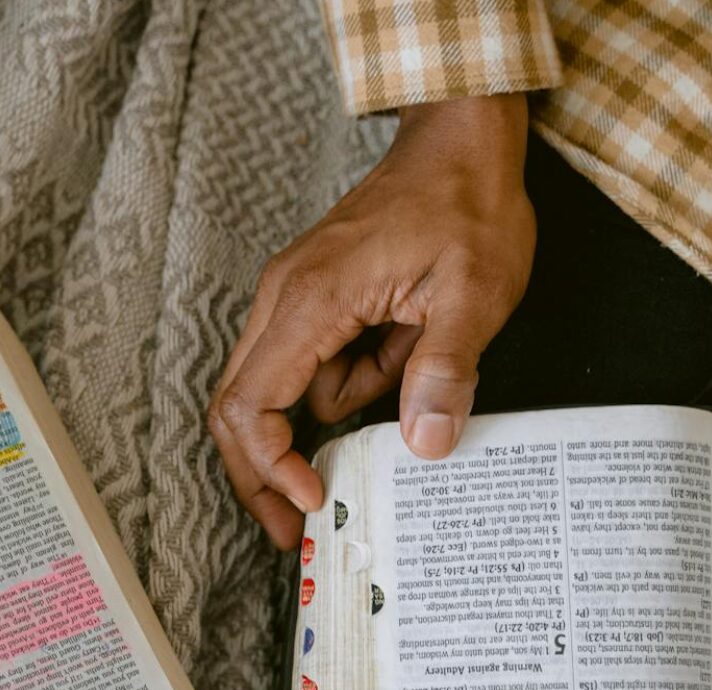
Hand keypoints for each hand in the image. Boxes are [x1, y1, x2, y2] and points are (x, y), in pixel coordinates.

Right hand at [208, 93, 535, 548]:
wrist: (461, 140)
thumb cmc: (467, 203)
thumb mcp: (475, 292)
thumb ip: (444, 369)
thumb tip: (423, 445)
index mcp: (312, 299)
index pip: (250, 403)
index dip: (268, 466)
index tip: (312, 499)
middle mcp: (284, 298)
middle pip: (236, 405)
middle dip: (262, 472)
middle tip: (297, 527)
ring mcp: (294, 295)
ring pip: (279, 387)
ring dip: (339, 409)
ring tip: (411, 367)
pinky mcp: (313, 297)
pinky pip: (311, 362)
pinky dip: (351, 378)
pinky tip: (404, 347)